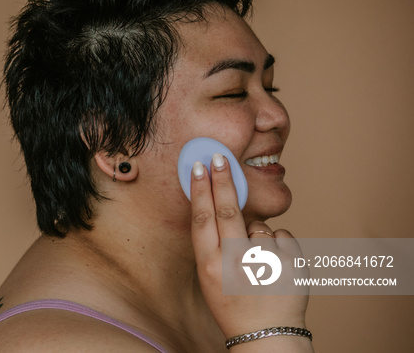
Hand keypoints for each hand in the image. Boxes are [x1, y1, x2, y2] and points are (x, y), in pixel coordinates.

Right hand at [189, 153, 309, 348]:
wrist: (266, 335)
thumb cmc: (232, 300)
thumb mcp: (209, 276)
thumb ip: (212, 243)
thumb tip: (216, 198)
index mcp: (211, 267)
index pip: (203, 219)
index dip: (201, 190)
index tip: (200, 167)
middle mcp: (236, 264)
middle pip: (228, 211)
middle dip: (223, 181)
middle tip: (221, 157)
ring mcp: (267, 264)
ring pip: (259, 226)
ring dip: (257, 236)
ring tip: (258, 265)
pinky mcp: (293, 265)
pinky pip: (283, 237)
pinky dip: (279, 246)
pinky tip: (275, 268)